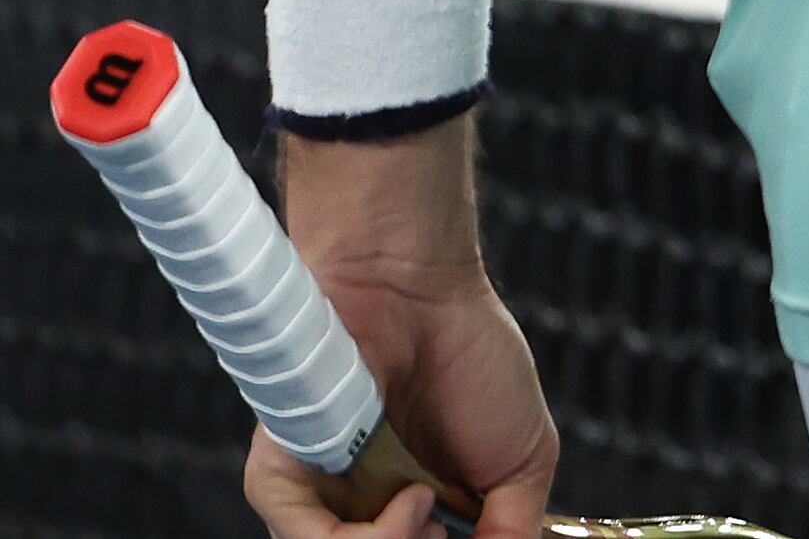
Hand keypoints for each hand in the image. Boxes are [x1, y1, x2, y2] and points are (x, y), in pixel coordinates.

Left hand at [255, 137, 557, 537]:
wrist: (421, 294)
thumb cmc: (472, 357)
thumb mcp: (525, 458)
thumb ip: (512, 527)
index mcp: (411, 510)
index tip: (471, 534)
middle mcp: (360, 511)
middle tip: (451, 532)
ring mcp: (321, 499)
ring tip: (424, 507)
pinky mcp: (283, 478)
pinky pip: (298, 537)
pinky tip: (408, 500)